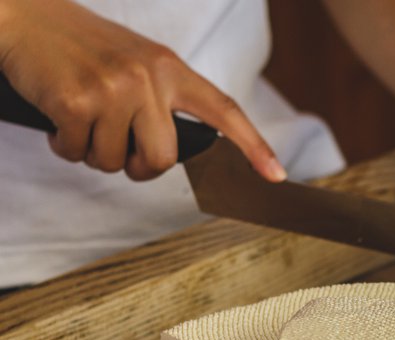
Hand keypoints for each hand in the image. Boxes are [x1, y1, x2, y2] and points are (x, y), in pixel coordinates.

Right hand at [0, 0, 284, 181]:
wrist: (24, 16)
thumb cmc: (82, 47)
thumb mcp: (138, 61)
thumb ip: (163, 99)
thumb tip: (176, 150)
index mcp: (171, 68)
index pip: (224, 110)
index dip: (253, 145)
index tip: (275, 174)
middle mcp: (148, 77)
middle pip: (164, 158)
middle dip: (138, 166)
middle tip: (117, 148)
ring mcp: (113, 89)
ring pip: (116, 162)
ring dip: (94, 153)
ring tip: (82, 119)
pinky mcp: (76, 102)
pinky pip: (77, 153)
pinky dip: (63, 145)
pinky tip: (58, 117)